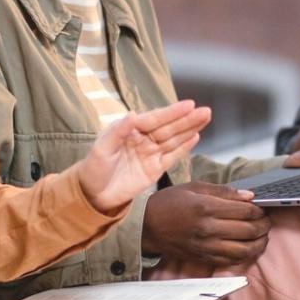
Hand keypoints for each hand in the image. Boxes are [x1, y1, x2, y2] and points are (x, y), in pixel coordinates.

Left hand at [76, 100, 210, 212]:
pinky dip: (184, 148)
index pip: (155, 119)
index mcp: (130, 130)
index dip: (172, 112)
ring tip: (206, 119)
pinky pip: (172, 157)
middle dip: (187, 119)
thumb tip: (133, 114)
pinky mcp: (155, 169)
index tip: (189, 104)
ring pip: (174, 140)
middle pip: (169, 128)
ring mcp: (150, 154)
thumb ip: (118, 132)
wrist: (93, 195)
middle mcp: (143, 139)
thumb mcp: (102, 148)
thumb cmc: (93, 168)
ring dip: (190, 130)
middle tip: (206, 111)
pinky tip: (195, 138)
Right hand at [140, 182, 271, 267]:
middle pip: (249, 230)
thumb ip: (223, 192)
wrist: (146, 227)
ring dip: (259, 243)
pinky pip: (232, 260)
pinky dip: (245, 254)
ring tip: (262, 235)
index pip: (245, 210)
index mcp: (206, 207)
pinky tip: (248, 246)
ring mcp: (206, 246)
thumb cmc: (168, 203)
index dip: (259, 209)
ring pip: (245, 250)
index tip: (262, 207)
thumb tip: (249, 196)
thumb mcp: (193, 188)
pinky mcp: (203, 257)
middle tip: (266, 220)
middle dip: (264, 225)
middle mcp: (208, 229)